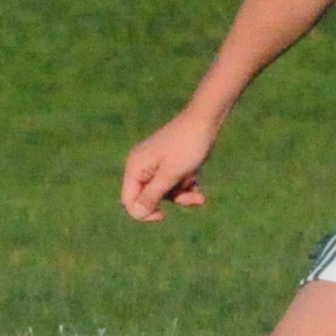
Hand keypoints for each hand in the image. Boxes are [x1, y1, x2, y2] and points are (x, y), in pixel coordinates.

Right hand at [121, 105, 224, 220]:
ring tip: (199, 192)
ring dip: (183, 195)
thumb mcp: (171, 175)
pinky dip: (186, 187)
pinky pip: (173, 184)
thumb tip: (138, 213)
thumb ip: (152, 195)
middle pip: (150, 198)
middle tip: (192, 198)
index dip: (144, 212)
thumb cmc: (187, 146)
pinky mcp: (169, 164)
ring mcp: (155, 165)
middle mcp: (141, 166)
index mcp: (135, 167)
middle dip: (172, 200)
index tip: (163, 214)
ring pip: (165, 193)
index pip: (129, 201)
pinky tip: (198, 185)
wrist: (206, 120)